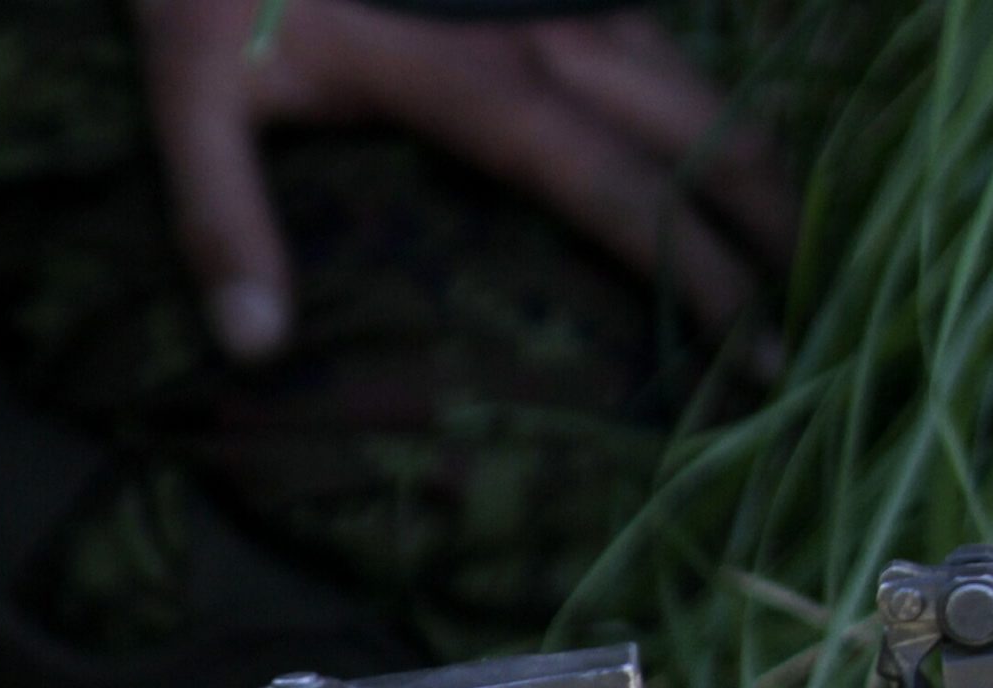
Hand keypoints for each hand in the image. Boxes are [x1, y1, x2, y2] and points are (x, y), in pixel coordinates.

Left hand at [134, 0, 799, 362]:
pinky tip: (719, 156)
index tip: (747, 350)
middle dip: (763, 223)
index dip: (692, 271)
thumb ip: (220, 220)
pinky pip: (655, 32)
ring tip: (788, 247)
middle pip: (695, 127)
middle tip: (804, 322)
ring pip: (692, 74)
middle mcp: (540, 26)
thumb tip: (255, 346)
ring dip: (750, 159)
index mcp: (468, 77)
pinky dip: (703, 103)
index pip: (615, 189)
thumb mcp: (188, 102)